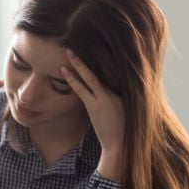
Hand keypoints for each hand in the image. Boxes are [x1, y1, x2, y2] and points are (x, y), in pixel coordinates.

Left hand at [60, 50, 124, 180]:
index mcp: (122, 91)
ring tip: (68, 51)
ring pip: (90, 76)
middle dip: (88, 57)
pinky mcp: (95, 105)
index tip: (93, 48)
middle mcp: (114, 91)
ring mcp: (104, 97)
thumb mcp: (124, 112)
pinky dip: (73, 79)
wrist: (120, 145)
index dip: (99, 61)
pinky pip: (82, 88)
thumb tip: (110, 96)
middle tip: (78, 43)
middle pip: (100, 70)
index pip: (109, 72)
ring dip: (78, 63)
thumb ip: (117, 100)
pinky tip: (64, 70)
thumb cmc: (122, 131)